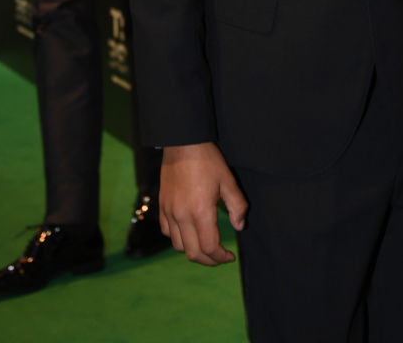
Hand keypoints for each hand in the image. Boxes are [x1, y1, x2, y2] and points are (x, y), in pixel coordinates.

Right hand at [159, 142, 247, 265]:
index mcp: (200, 211)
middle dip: (209, 260)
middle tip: (220, 257)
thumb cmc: (207, 160)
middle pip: (193, 253)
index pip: (209, 248)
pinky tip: (189, 232)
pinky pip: (167, 232)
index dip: (221, 257)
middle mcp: (181, 216)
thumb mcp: (228, 180)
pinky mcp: (162, 206)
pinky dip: (178, 238)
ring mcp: (169, 211)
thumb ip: (237, 206)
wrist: (182, 143)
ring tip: (205, 246)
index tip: (230, 256)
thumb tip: (240, 226)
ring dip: (193, 251)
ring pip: (178, 246)